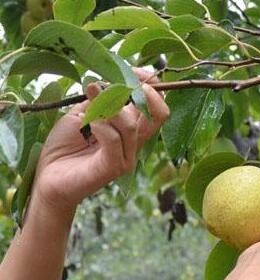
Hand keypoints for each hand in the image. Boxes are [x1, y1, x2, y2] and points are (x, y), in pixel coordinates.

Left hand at [31, 70, 169, 216]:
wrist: (50, 177)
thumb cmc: (65, 146)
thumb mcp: (82, 114)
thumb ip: (99, 100)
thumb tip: (108, 80)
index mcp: (131, 128)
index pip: (156, 105)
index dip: (150, 84)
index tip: (134, 71)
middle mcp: (135, 142)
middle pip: (158, 114)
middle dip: (140, 92)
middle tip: (115, 85)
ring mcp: (127, 156)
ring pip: (130, 124)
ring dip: (106, 108)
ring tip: (87, 112)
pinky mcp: (113, 167)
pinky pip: (114, 139)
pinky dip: (99, 124)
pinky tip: (87, 124)